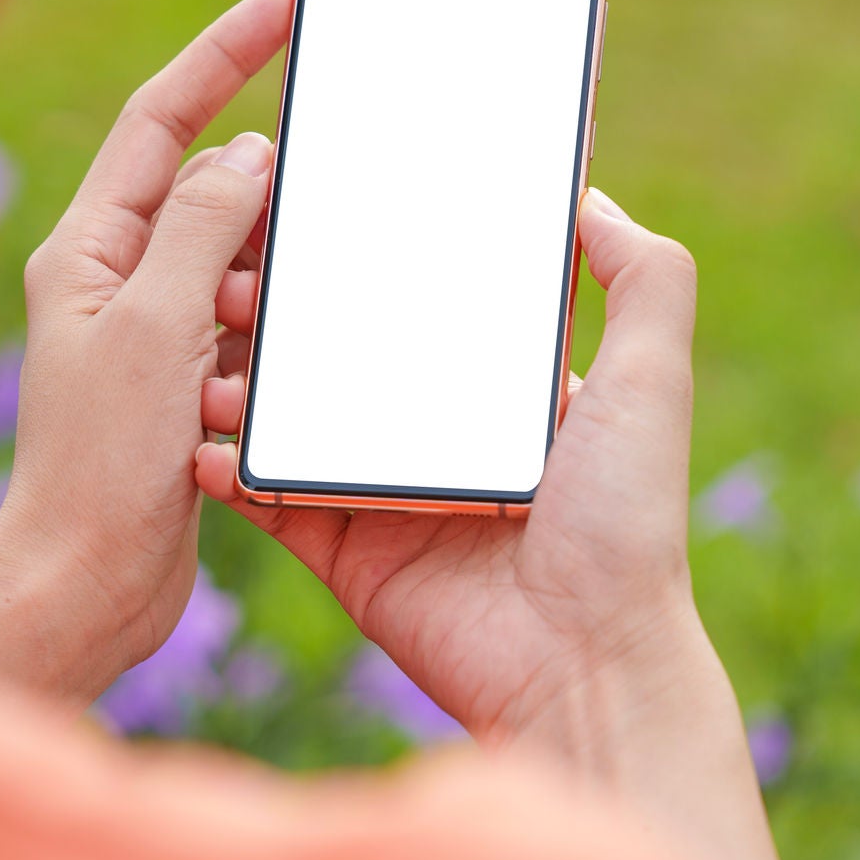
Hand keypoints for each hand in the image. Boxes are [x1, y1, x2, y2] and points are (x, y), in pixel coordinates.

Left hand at [0, 0, 294, 704]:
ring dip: (278, 271)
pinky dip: (282, 326)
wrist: (87, 585)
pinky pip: (250, 325)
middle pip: (210, 187)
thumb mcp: (155, 328)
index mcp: (88, 247)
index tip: (290, 0)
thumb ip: (203, 229)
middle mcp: (114, 279)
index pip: (162, 117)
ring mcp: (150, 333)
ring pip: (239, 261)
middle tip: (342, 166)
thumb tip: (249, 151)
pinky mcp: (185, 386)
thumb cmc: (101, 464)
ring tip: (301, 294)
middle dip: (272, 180)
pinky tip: (312, 342)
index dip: (225, 50)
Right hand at [198, 190, 811, 859]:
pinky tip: (206, 444)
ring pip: (289, 421)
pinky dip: (229, 471)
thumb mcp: (653, 382)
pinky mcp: (344, 549)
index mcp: (496, 388)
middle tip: (231, 284)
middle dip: (278, 317)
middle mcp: (433, 432)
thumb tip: (589, 195)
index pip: (418, 301)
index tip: (305, 216)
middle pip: (337, 355)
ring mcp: (381, 490)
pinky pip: (269, 499)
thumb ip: (643, 280)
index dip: (362, 260)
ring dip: (239, 388)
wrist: (583, 664)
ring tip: (208, 366)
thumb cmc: (626, 522)